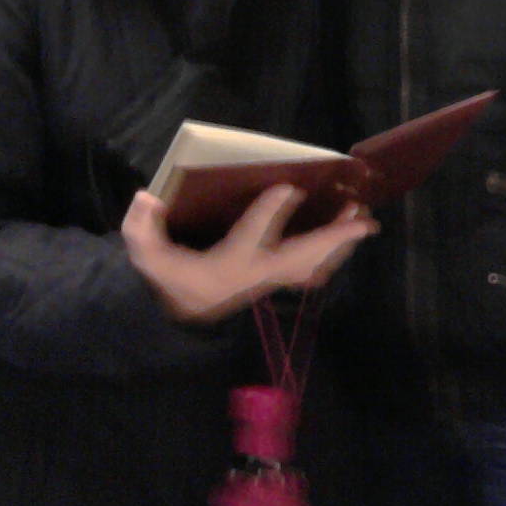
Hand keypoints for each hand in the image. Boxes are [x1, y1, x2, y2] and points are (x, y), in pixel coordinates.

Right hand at [120, 184, 375, 323]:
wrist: (178, 318)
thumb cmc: (168, 279)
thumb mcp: (147, 256)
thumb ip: (142, 227)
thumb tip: (145, 197)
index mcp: (227, 264)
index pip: (250, 237)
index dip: (270, 213)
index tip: (290, 188)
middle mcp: (254, 273)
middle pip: (302, 256)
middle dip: (332, 237)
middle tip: (360, 215)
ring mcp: (268, 280)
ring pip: (314, 266)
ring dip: (339, 245)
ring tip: (362, 223)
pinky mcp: (274, 280)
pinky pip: (312, 271)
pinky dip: (332, 256)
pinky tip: (345, 242)